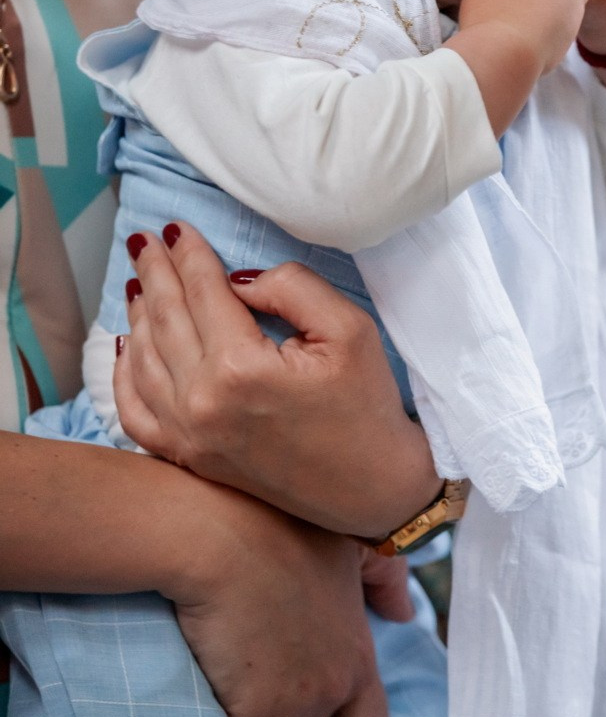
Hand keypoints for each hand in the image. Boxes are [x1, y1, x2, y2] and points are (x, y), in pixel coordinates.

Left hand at [115, 223, 440, 535]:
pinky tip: (127, 349)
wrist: (372, 489)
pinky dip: (123, 376)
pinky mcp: (191, 459)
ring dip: (138, 315)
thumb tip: (239, 280)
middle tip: (143, 241)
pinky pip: (136, 413)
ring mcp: (190, 437)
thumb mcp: (349, 330)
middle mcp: (202, 404)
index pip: (202, 293)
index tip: (174, 227)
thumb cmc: (367, 408)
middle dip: (153, 274)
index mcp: (240, 369)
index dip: (188, 255)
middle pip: (165, 320)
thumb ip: (292, 288)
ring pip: (143, 361)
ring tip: (139, 281)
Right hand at [169, 487, 407, 716]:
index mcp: (357, 653)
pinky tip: (211, 713)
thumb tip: (405, 612)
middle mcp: (333, 685)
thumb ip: (384, 578)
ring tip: (230, 699)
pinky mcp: (251, 714)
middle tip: (259, 697)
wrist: (221, 537)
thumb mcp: (350, 544)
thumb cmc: (281, 529)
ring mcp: (293, 704)